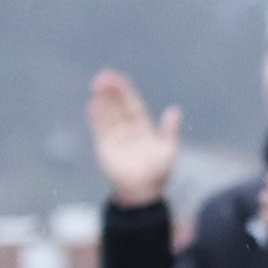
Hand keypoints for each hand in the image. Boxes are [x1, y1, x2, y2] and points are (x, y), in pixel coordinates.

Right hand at [88, 69, 183, 206]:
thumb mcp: (168, 149)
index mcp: (143, 127)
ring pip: (107, 115)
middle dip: (111, 92)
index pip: (132, 104)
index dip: (125, 91)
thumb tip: (174, 109)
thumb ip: (169, 130)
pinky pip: (99, 129)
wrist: (142, 191)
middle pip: (117, 106)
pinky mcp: (105, 147)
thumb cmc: (158, 172)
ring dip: (102, 101)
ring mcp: (115, 137)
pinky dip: (96, 117)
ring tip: (96, 86)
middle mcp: (127, 129)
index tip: (117, 79)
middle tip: (102, 77)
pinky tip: (92, 104)